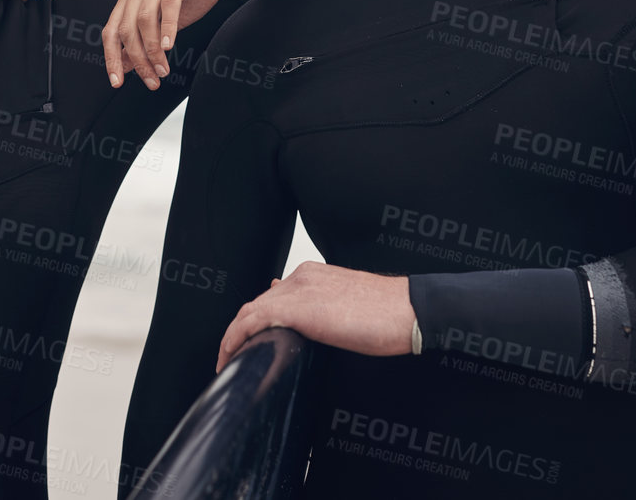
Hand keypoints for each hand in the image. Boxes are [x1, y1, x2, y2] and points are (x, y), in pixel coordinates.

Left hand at [100, 0, 232, 89]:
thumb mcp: (163, 22)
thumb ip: (143, 40)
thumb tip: (125, 67)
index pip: (111, 31)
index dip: (112, 59)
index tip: (117, 83)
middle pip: (127, 29)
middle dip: (138, 60)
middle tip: (153, 81)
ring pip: (145, 19)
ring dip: (153, 50)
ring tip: (163, 70)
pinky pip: (168, 3)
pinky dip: (167, 27)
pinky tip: (169, 46)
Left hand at [215, 262, 413, 371]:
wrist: (410, 311)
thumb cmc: (388, 315)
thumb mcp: (347, 305)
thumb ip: (321, 307)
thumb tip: (297, 316)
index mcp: (312, 274)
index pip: (272, 297)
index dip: (256, 321)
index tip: (249, 342)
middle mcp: (300, 277)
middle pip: (257, 303)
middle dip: (240, 330)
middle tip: (231, 357)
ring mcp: (298, 291)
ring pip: (249, 311)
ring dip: (232, 337)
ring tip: (225, 361)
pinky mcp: (298, 309)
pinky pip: (253, 321)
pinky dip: (236, 338)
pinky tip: (231, 357)